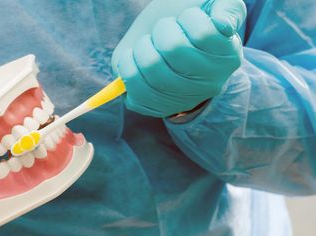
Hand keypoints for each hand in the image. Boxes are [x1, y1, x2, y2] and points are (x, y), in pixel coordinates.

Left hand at [112, 0, 246, 116]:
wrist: (170, 53)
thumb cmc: (191, 25)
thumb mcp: (215, 8)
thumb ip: (227, 7)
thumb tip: (222, 25)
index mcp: (226, 58)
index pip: (203, 33)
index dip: (189, 18)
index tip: (187, 20)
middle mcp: (207, 83)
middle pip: (174, 48)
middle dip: (163, 29)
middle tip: (164, 30)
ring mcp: (179, 99)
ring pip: (151, 64)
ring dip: (143, 45)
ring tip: (149, 44)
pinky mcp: (152, 106)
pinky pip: (132, 82)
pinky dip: (128, 62)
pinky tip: (134, 57)